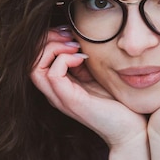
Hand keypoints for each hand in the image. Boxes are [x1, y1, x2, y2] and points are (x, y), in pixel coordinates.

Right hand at [31, 28, 146, 146]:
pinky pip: (53, 75)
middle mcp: (55, 92)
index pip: (37, 57)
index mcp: (60, 85)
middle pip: (30, 60)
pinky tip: (81, 58)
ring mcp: (60, 98)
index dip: (48, 38)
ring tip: (74, 45)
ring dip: (52, 49)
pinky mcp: (70, 102)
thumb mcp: (95, 75)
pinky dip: (64, 59)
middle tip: (68, 35)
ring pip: (35, 68)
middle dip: (46, 40)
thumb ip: (82, 61)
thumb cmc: (116, 103)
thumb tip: (76, 40)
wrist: (130, 129)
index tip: (68, 31)